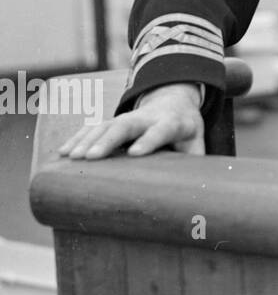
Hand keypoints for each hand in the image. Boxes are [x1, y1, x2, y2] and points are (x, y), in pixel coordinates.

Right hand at [58, 83, 205, 159]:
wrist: (174, 101)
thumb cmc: (186, 130)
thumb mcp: (197, 142)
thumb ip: (195, 162)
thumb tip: (197, 193)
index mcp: (172, 122)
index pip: (161, 130)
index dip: (149, 140)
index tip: (136, 153)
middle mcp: (148, 117)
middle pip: (126, 125)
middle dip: (107, 139)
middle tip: (90, 157)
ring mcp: (128, 117)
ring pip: (106, 124)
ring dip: (87, 139)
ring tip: (70, 157)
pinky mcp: (113, 121)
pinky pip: (93, 127)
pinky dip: (77, 137)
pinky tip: (63, 152)